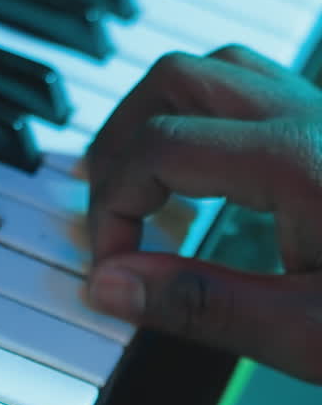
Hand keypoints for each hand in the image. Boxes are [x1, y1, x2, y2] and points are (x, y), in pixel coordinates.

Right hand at [85, 45, 321, 380]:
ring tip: (138, 188)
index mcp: (295, 160)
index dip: (111, 208)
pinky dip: (206, 123)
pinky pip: (256, 93)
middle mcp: (312, 117)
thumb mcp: (303, 334)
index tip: (108, 269)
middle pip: (176, 78)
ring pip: (218, 70)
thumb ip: (198, 305)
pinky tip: (206, 183)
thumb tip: (111, 286)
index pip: (156, 150)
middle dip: (119, 140)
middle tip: (102, 211)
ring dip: (162, 118)